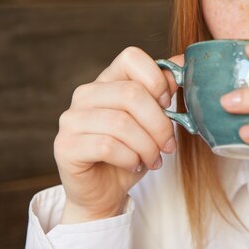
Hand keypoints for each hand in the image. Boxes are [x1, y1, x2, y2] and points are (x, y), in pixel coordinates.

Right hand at [54, 47, 181, 223]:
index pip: (131, 57)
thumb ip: (164, 90)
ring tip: (153, 159)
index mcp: (108, 80)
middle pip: (132, 93)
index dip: (157, 80)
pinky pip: (107, 146)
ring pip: (121, 123)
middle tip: (168, 145)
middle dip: (159, 124)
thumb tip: (183, 60)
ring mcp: (71, 119)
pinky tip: (134, 165)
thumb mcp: (153, 119)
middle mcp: (86, 94)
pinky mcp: (65, 146)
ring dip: (147, 146)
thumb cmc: (132, 151)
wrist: (105, 191)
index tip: (168, 105)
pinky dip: (130, 158)